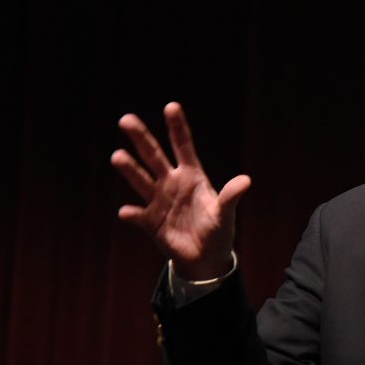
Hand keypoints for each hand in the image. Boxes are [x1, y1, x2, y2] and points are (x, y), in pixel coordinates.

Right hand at [111, 102, 250, 278]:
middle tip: (126, 119)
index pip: (183, 146)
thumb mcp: (225, 213)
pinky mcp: (150, 222)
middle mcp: (171, 183)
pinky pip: (138, 216)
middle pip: (154, 156)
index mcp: (192, 176)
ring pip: (141, 180)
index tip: (171, 106)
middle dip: (141, 139)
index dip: (177, 127)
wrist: (206, 258)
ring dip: (130, 169)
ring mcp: (158, 201)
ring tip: (117, 156)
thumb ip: (231, 196)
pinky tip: (127, 212)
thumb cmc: (218, 230)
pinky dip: (132, 214)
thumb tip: (246, 180)